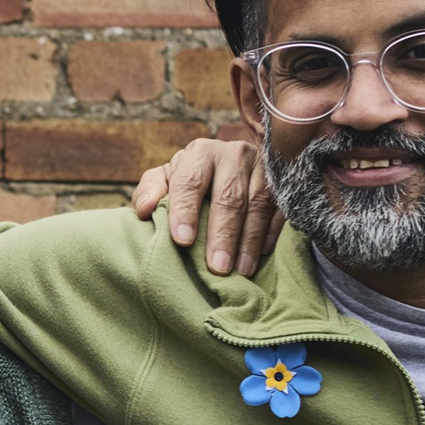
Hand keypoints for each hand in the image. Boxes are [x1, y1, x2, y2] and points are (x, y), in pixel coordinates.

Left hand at [131, 137, 284, 276]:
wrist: (227, 167)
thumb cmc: (190, 180)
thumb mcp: (166, 181)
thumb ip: (150, 192)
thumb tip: (143, 210)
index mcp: (200, 153)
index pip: (190, 182)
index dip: (185, 211)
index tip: (182, 241)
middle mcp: (233, 154)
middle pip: (229, 196)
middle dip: (222, 234)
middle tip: (217, 267)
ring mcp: (262, 166)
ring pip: (258, 203)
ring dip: (249, 240)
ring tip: (241, 271)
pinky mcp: (282, 182)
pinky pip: (280, 208)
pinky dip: (270, 233)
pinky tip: (260, 256)